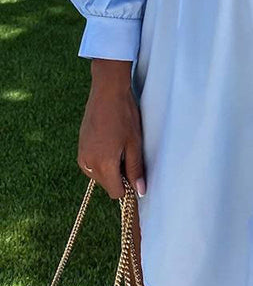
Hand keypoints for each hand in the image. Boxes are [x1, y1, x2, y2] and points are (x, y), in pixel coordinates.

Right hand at [78, 59, 145, 199]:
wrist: (107, 92)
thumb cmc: (124, 116)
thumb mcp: (134, 143)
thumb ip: (135, 169)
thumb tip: (140, 191)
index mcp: (104, 165)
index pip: (116, 192)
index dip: (128, 187)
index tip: (135, 175)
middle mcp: (88, 164)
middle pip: (107, 184)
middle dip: (119, 176)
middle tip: (129, 154)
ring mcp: (82, 155)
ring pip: (99, 175)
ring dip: (110, 168)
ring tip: (119, 146)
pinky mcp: (80, 147)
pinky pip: (91, 164)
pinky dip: (101, 160)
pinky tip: (110, 142)